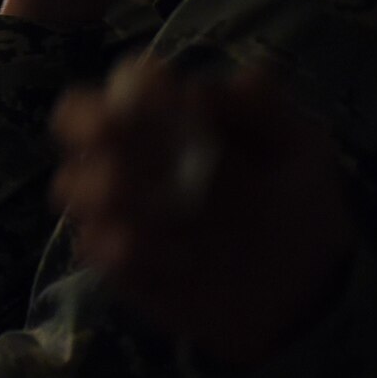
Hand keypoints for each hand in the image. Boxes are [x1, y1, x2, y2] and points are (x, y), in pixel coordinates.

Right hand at [50, 56, 356, 369]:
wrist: (306, 296)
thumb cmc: (299, 208)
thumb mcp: (302, 147)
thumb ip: (264, 107)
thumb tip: (204, 84)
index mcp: (176, 118)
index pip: (128, 81)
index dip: (134, 83)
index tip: (166, 96)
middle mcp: (137, 157)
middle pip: (74, 120)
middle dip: (88, 125)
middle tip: (126, 143)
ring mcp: (123, 212)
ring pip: (70, 186)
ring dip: (101, 189)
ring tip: (161, 210)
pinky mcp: (121, 266)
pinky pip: (94, 249)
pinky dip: (125, 250)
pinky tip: (179, 260)